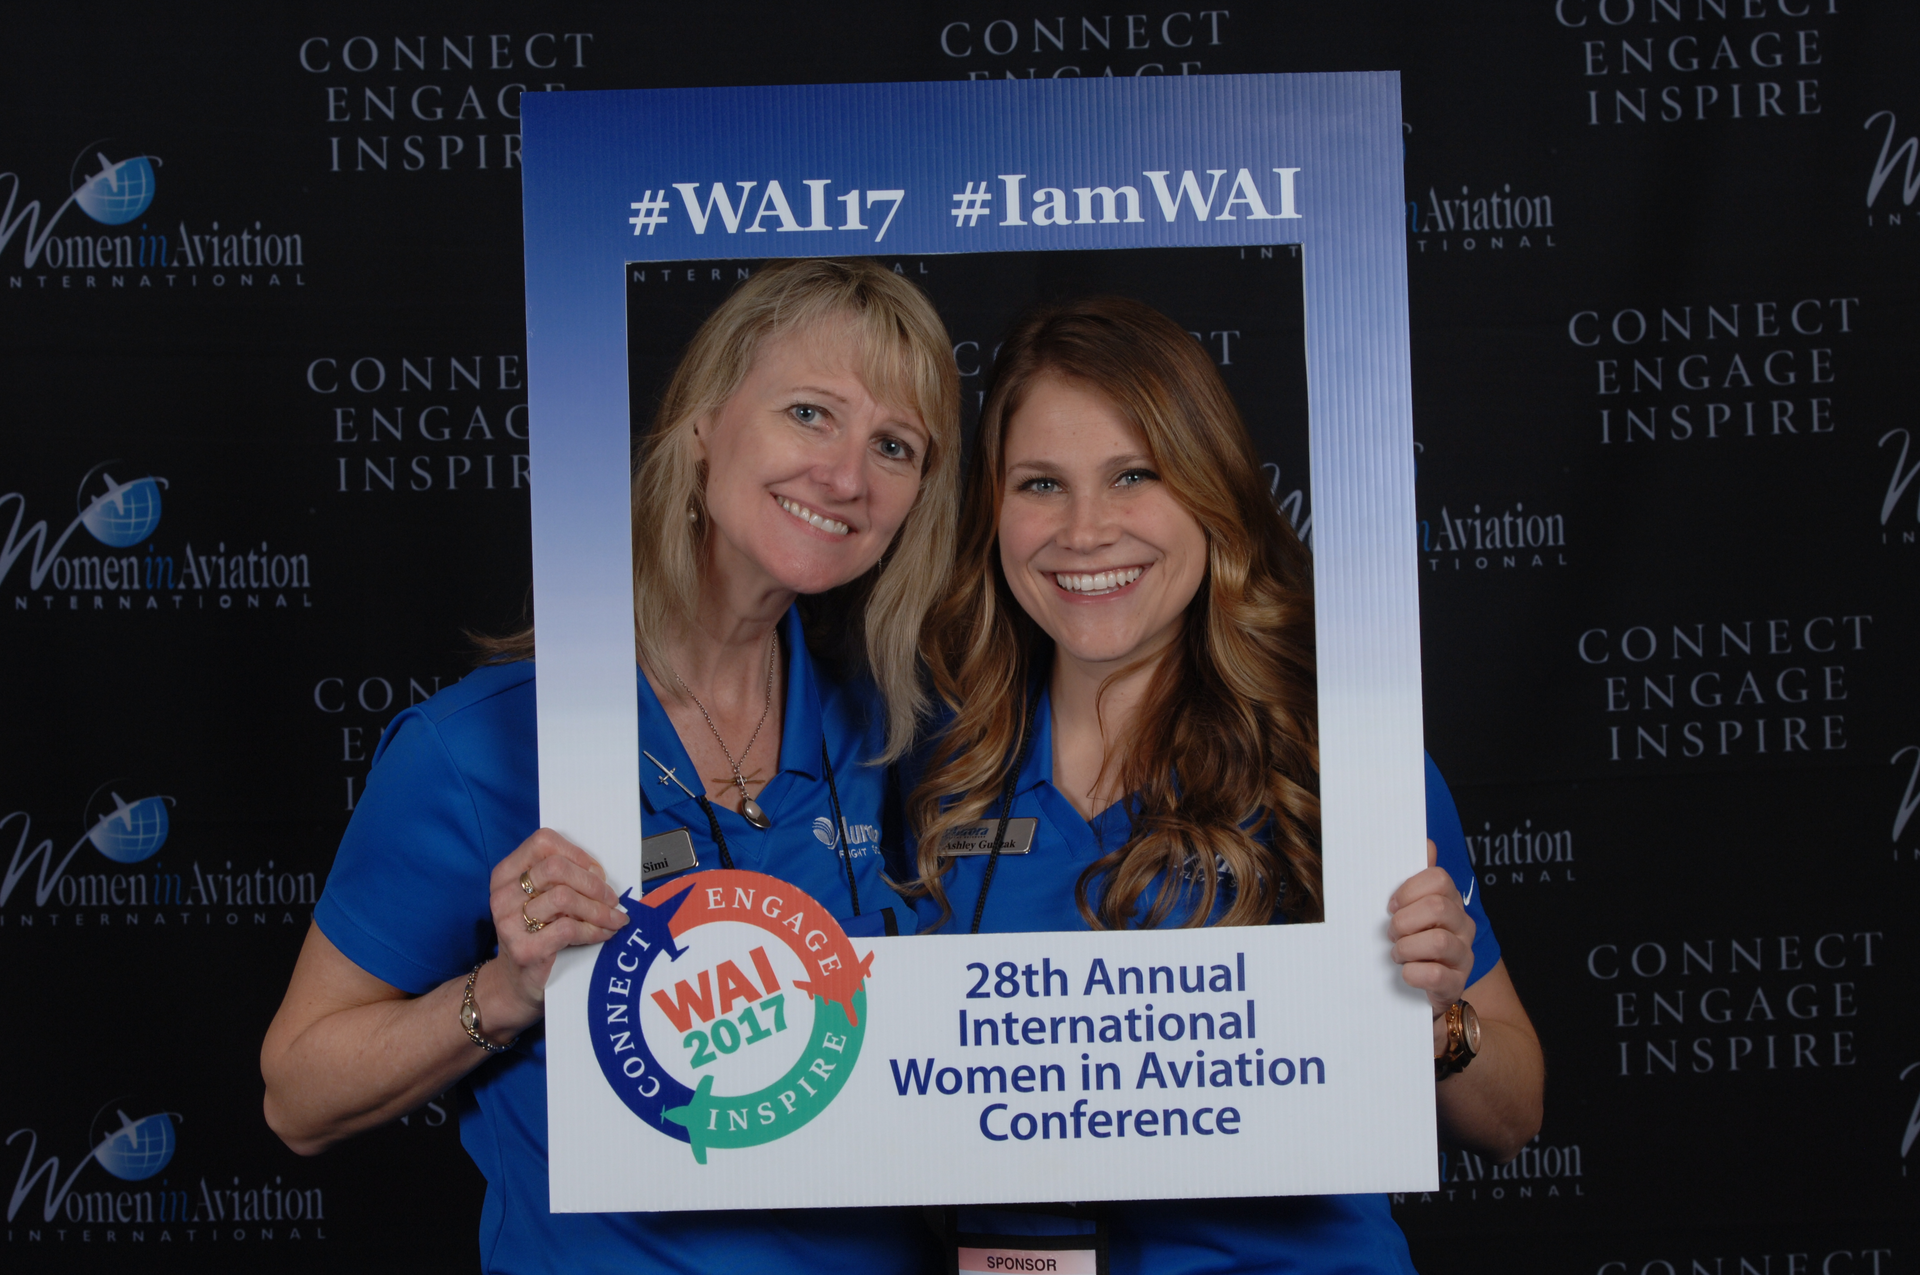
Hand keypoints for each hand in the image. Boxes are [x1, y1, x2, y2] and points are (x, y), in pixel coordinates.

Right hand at [479, 828, 627, 1039]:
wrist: (515, 985)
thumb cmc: (536, 936)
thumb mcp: (542, 901)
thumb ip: (562, 881)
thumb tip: (602, 874)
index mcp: (506, 875)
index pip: (542, 842)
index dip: (577, 854)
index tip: (597, 872)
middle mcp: (503, 895)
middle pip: (556, 868)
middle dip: (592, 883)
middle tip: (612, 898)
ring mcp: (509, 923)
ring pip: (564, 897)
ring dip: (598, 909)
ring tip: (614, 918)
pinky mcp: (524, 949)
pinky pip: (568, 929)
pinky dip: (593, 930)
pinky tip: (604, 934)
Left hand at [1387, 840, 1476, 1051]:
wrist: (1417, 1000)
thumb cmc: (1409, 948)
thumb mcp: (1407, 913)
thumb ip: (1414, 881)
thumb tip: (1425, 842)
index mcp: (1449, 903)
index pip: (1438, 878)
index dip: (1408, 889)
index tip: (1390, 905)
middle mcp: (1462, 927)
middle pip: (1437, 907)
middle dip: (1404, 920)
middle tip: (1391, 933)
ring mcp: (1463, 958)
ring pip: (1438, 941)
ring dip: (1406, 947)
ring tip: (1397, 954)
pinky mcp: (1455, 986)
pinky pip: (1435, 975)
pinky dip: (1413, 973)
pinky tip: (1405, 974)